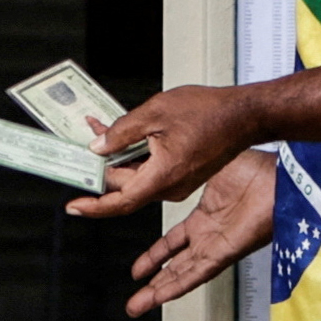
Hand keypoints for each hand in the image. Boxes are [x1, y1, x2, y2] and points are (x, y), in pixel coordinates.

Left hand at [72, 83, 252, 215]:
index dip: (94, 207)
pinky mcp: (184, 173)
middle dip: (102, 167)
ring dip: (119, 159)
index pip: (120, 201)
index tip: (75, 207)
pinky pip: (153, 170)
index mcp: (163, 176)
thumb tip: (100, 146)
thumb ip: (121, 132)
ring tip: (104, 132)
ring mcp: (179, 181)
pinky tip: (128, 137)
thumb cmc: (211, 113)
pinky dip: (137, 156)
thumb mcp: (155, 113)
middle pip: (126, 186)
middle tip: (86, 144)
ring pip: (138, 176)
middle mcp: (171, 186)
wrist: (246, 114)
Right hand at [124, 151, 274, 318]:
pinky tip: (160, 296)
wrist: (281, 177)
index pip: (174, 243)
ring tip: (137, 306)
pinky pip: (197, 273)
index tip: (138, 268)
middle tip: (134, 299)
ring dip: (158, 292)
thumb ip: (186, 173)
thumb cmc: (259, 169)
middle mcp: (210, 236)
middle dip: (153, 282)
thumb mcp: (209, 168)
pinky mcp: (226, 253)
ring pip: (182, 275)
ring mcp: (217, 246)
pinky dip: (177, 285)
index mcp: (206, 218)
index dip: (155, 256)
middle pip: (175, 266)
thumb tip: (166, 165)